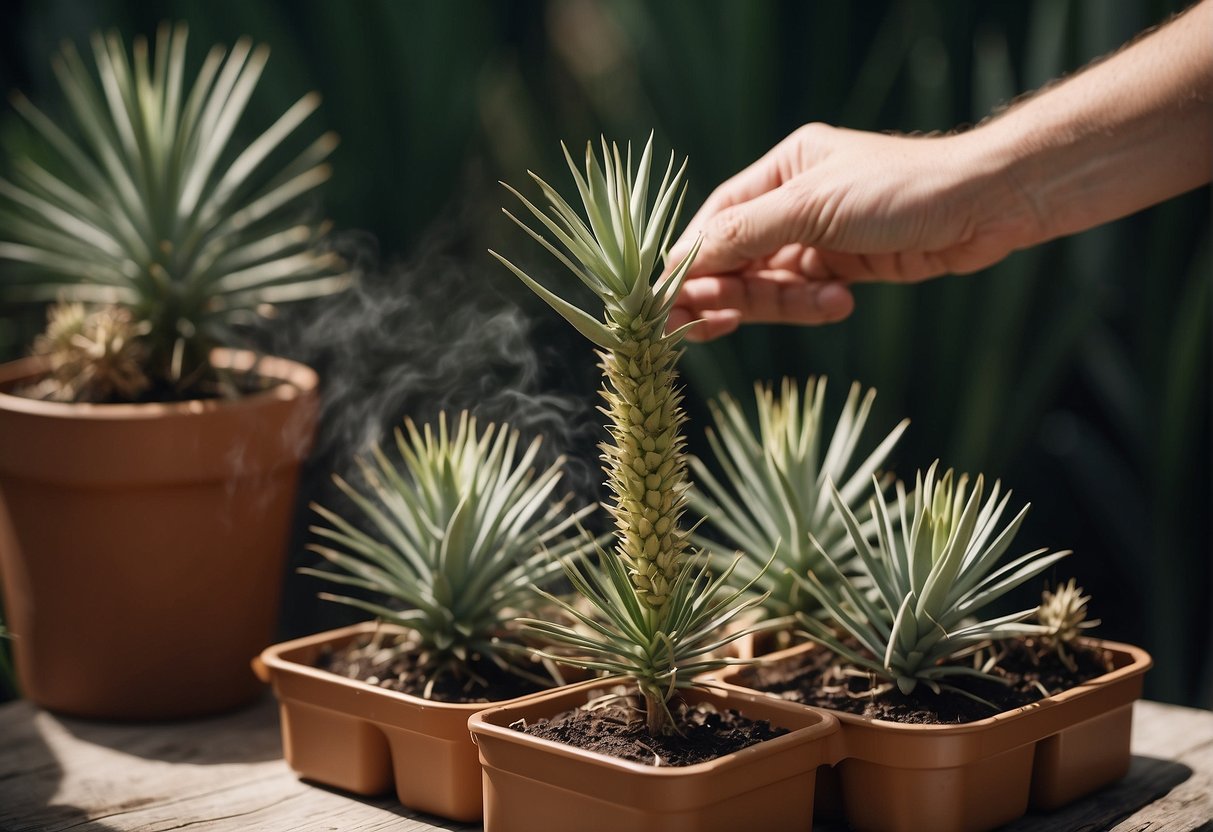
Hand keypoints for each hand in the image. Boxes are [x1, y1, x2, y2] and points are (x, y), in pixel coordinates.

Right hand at [666, 123, 1035, 340]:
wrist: (986, 205)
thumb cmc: (901, 189)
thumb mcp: (813, 207)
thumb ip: (745, 234)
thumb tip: (680, 260)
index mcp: (779, 172)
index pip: (715, 222)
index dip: (692, 263)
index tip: (673, 302)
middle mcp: (792, 203)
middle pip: (736, 260)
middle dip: (731, 291)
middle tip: (720, 322)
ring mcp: (817, 238)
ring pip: (770, 285)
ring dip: (783, 303)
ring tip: (823, 301)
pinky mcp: (843, 269)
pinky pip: (805, 297)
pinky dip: (814, 306)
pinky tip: (841, 302)